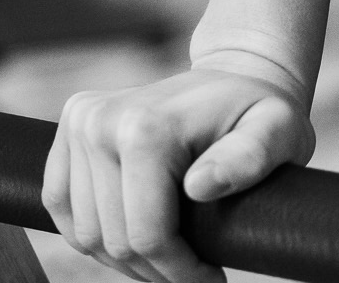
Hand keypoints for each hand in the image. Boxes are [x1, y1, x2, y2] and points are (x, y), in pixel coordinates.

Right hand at [42, 54, 314, 282]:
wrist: (236, 75)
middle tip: (193, 271)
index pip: (146, 234)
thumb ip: (250, 158)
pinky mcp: (68, 129)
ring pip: (84, 233)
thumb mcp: (277, 131)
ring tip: (169, 254)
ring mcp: (79, 123)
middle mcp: (100, 122)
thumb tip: (200, 187)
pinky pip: (60, 206)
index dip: (179, 270)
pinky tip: (133, 234)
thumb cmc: (261, 112)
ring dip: (124, 257)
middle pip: (112, 239)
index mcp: (144, 128)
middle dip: (155, 269)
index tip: (211, 277)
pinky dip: (93, 233)